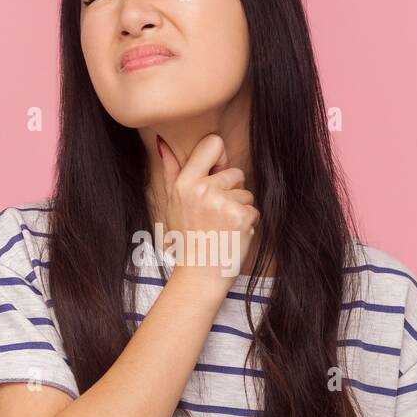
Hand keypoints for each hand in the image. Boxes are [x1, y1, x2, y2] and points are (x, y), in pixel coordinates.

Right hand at [153, 133, 259, 296]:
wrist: (199, 274)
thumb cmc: (187, 237)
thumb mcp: (172, 202)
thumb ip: (171, 171)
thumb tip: (163, 143)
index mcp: (185, 182)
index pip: (213, 143)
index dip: (220, 157)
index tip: (215, 175)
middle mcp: (202, 189)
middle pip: (235, 172)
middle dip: (231, 191)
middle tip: (214, 214)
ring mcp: (223, 203)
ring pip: (246, 193)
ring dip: (239, 209)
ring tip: (222, 226)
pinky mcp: (241, 217)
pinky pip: (254, 209)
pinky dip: (247, 223)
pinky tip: (231, 235)